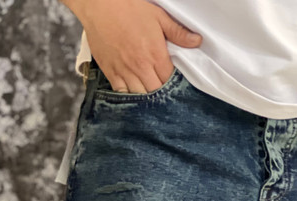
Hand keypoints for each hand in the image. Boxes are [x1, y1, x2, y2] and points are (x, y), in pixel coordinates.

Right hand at [78, 0, 202, 92]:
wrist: (100, 5)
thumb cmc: (129, 8)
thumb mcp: (158, 16)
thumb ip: (178, 32)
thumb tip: (197, 41)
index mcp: (155, 54)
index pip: (169, 80)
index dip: (172, 83)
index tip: (171, 80)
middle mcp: (140, 67)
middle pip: (155, 92)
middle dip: (160, 92)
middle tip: (160, 87)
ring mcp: (124, 71)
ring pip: (139, 96)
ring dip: (145, 96)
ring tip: (148, 91)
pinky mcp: (110, 72)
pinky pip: (121, 93)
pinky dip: (128, 96)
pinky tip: (132, 92)